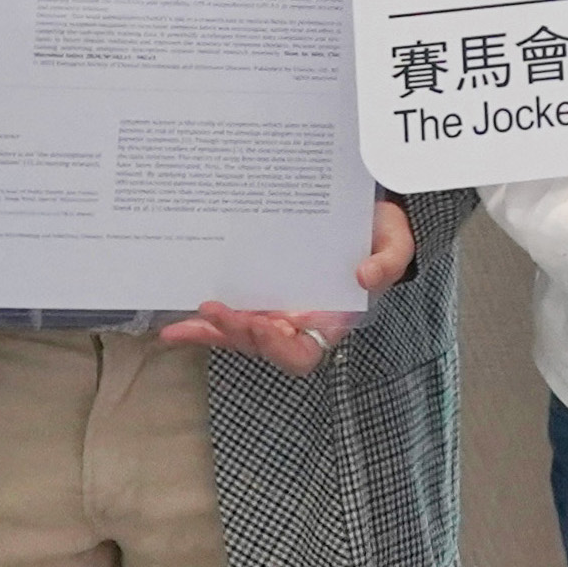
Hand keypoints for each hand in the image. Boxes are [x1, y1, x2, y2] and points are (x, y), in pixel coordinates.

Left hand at [161, 198, 411, 375]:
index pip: (302, 353)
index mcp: (330, 321)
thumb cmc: (376, 234)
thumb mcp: (395, 243)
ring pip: (237, 335)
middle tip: (217, 309)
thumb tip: (365, 277)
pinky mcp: (254, 296)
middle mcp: (297, 325)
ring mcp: (273, 311)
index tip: (270, 323)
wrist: (356, 213)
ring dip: (211, 331)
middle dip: (237, 333)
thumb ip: (388, 260)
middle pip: (261, 347)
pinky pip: (224, 318)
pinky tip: (173, 328)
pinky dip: (198, 328)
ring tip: (188, 319)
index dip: (281, 347)